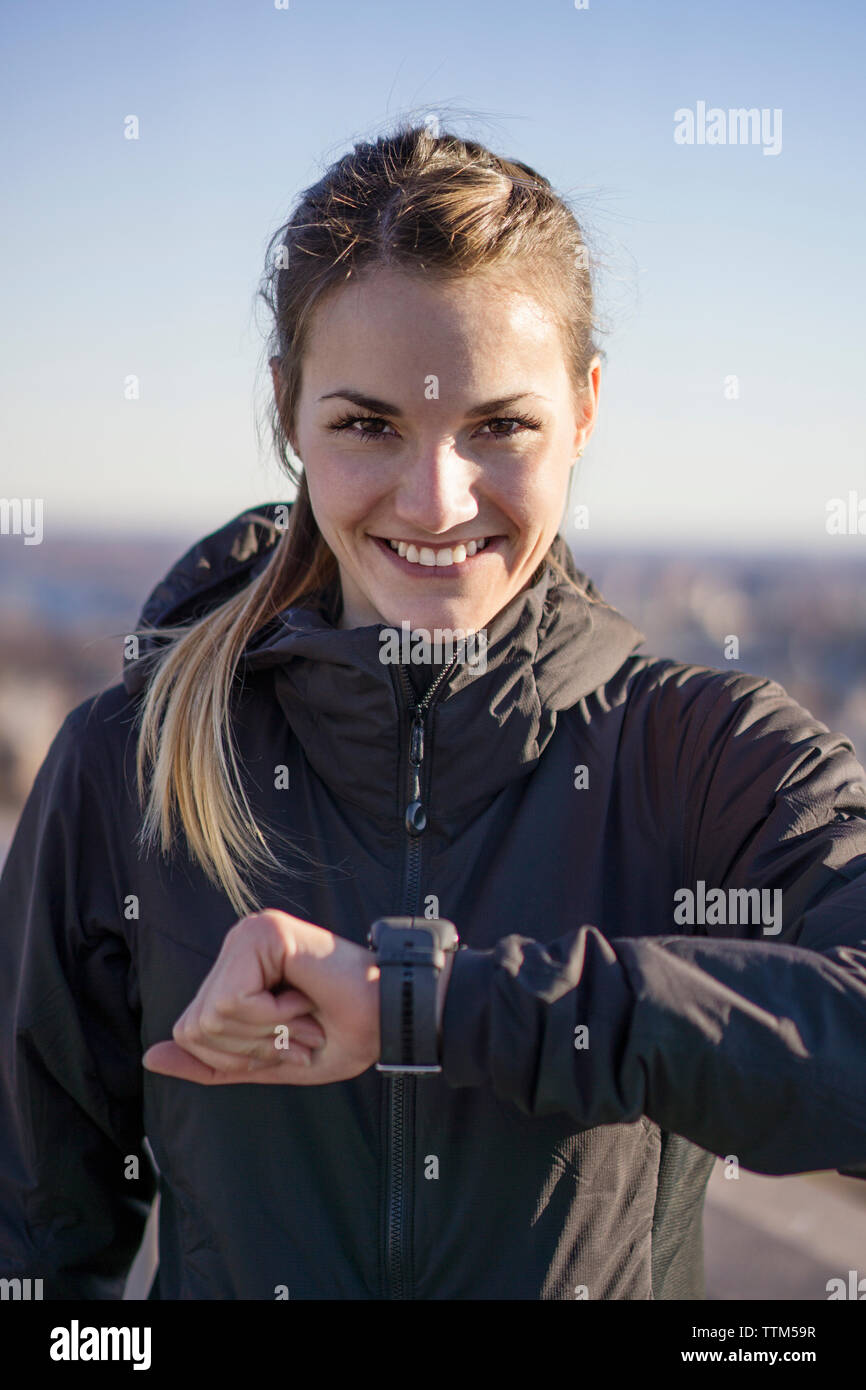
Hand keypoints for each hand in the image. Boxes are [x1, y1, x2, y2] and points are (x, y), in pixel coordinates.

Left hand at [142, 910, 380, 1085]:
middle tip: (299, 1027)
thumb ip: (213, 1062)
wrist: (395, 1016)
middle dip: (249, 1047)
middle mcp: (236, 943)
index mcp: (235, 967)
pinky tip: (303, 996)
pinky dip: (271, 1016)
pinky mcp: (263, 933)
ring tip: (304, 1010)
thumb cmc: (344, 1032)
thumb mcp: (270, 1059)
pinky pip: (233, 1002)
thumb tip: (149, 1057)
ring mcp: (248, 933)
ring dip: (266, 1031)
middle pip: (195, 1027)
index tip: (288, 1038)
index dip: (237, 1055)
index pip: (191, 1031)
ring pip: (212, 1017)